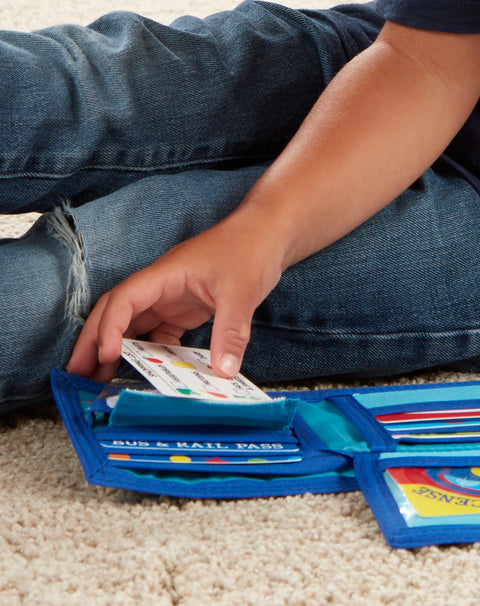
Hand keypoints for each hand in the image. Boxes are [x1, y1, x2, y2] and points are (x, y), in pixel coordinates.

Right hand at [67, 213, 283, 382]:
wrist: (267, 234)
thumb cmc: (249, 249)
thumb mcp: (242, 292)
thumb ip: (231, 332)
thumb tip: (223, 371)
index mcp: (165, 274)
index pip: (125, 299)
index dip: (110, 327)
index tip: (106, 355)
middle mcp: (161, 286)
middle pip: (116, 312)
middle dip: (94, 341)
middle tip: (78, 375)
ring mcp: (172, 297)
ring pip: (134, 324)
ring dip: (117, 350)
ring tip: (101, 379)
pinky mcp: (186, 307)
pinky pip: (160, 332)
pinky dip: (151, 351)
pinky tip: (149, 371)